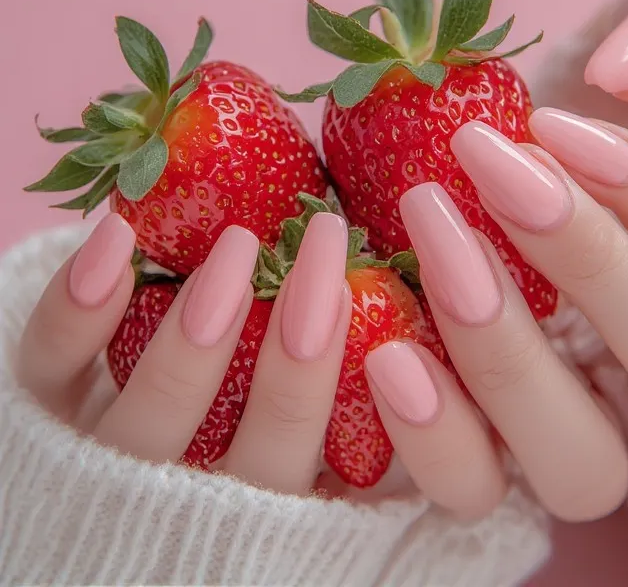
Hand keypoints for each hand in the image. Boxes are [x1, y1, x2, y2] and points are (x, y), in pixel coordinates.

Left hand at [17, 212, 511, 514]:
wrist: (133, 448)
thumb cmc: (266, 410)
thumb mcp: (346, 407)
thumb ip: (394, 368)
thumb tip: (465, 281)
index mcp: (309, 497)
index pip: (388, 490)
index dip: (433, 444)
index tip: (430, 356)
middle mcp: (218, 499)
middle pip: (269, 465)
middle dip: (303, 365)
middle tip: (333, 250)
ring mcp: (123, 466)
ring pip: (153, 433)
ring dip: (194, 344)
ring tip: (240, 248)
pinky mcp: (51, 421)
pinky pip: (50, 375)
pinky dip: (77, 311)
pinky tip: (121, 239)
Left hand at [395, 98, 627, 519]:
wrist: (486, 168)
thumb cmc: (599, 110)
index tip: (555, 125)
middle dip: (595, 267)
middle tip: (494, 168)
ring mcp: (571, 421)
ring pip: (584, 463)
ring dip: (512, 366)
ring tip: (439, 257)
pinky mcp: (485, 446)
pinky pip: (477, 486)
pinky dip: (437, 441)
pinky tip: (387, 353)